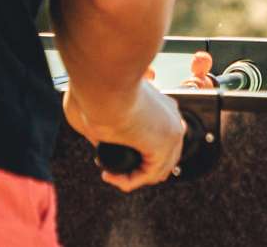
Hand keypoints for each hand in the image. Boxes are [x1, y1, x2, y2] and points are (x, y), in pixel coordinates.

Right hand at [64, 79, 186, 190]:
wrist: (104, 85)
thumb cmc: (94, 90)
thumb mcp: (96, 109)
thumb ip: (101, 124)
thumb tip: (100, 141)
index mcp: (158, 103)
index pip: (158, 134)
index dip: (136, 151)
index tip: (108, 149)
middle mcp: (170, 115)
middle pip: (162, 155)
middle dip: (134, 167)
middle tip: (110, 167)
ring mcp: (171, 130)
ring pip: (155, 169)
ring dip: (129, 176)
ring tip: (108, 173)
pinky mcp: (165, 144)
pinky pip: (147, 175)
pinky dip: (127, 181)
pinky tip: (109, 175)